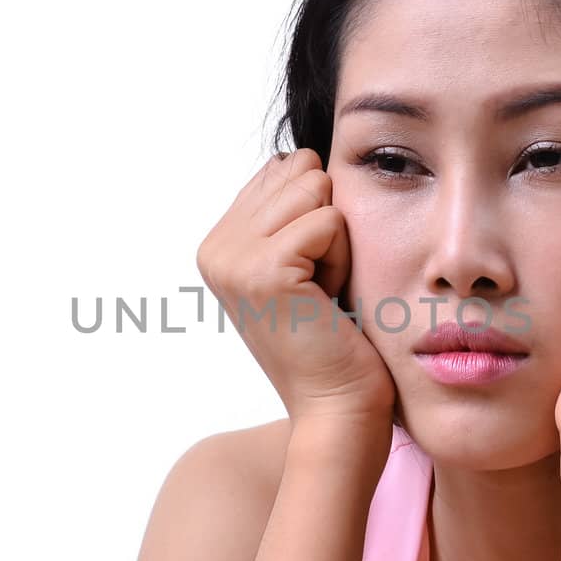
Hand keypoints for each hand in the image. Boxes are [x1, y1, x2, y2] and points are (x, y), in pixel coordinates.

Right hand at [196, 147, 397, 425]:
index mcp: (219, 243)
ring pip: (316, 190)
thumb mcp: (302, 263)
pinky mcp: (264, 270)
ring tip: (324, 293)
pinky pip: (330, 220)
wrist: (338, 408)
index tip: (311, 276)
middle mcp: (215, 248)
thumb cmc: (335, 339)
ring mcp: (233, 258)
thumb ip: (288, 210)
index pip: (283, 169)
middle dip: (329, 224)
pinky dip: (345, 260)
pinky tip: (329, 301)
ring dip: (339, 241)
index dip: (317, 215)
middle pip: (301, 171)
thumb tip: (303, 153)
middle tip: (320, 287)